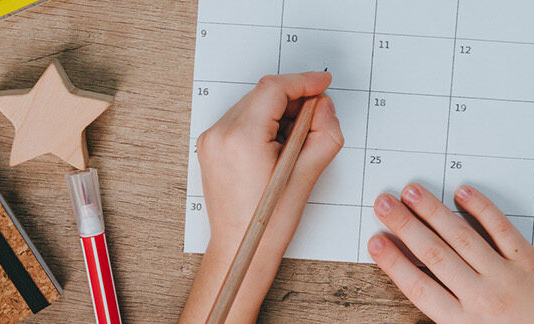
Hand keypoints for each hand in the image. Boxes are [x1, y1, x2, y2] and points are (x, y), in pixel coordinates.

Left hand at [196, 71, 340, 244]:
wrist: (239, 248)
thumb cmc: (267, 222)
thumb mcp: (308, 173)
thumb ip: (324, 131)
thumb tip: (322, 105)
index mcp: (241, 137)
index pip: (275, 88)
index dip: (304, 81)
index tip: (323, 83)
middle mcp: (219, 133)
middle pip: (263, 94)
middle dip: (294, 101)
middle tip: (315, 122)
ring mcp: (210, 139)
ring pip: (253, 105)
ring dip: (279, 113)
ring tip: (293, 145)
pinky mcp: (210, 146)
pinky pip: (241, 120)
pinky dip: (263, 124)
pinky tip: (276, 148)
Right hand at [367, 184, 533, 322]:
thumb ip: (449, 318)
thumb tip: (418, 293)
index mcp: (463, 322)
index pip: (418, 286)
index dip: (394, 262)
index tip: (375, 241)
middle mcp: (480, 296)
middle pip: (433, 254)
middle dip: (404, 226)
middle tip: (383, 203)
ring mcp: (504, 275)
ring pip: (461, 237)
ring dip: (433, 211)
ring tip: (411, 191)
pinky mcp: (527, 260)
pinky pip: (500, 229)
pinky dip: (481, 209)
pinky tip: (462, 193)